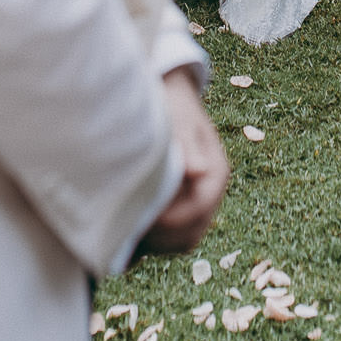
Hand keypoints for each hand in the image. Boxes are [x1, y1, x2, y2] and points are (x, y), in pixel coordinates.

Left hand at [138, 70, 228, 254]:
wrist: (169, 98)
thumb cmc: (172, 106)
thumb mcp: (178, 119)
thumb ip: (187, 146)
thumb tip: (197, 171)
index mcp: (216, 173)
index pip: (198, 208)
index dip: (170, 219)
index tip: (137, 216)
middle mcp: (210, 193)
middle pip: (190, 232)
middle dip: (160, 236)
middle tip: (125, 231)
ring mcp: (197, 204)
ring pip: (181, 240)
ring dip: (155, 242)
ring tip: (124, 233)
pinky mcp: (181, 209)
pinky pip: (171, 239)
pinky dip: (152, 241)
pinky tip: (126, 233)